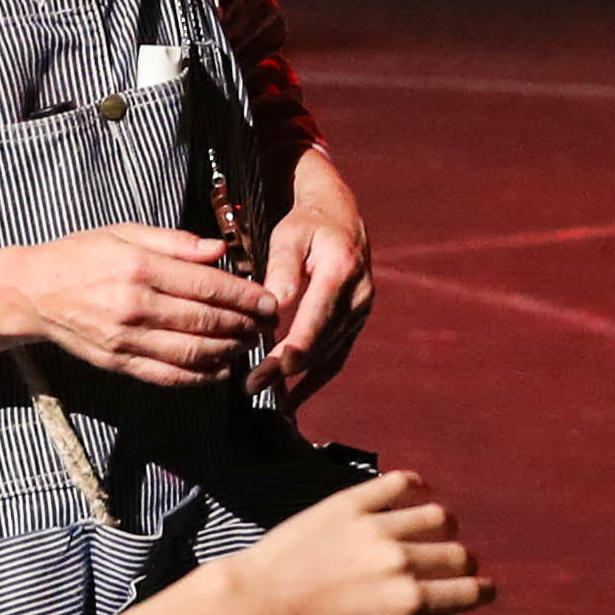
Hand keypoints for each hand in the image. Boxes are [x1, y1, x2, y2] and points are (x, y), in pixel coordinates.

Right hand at [0, 224, 271, 386]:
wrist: (32, 292)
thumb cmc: (81, 255)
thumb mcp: (124, 232)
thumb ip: (175, 242)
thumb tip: (220, 248)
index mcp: (140, 267)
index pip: (207, 286)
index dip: (245, 296)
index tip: (269, 301)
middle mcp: (135, 306)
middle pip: (205, 321)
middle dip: (245, 324)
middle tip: (266, 324)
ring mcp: (126, 339)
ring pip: (192, 352)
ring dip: (229, 351)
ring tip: (248, 344)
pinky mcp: (118, 363)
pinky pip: (168, 376)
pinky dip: (200, 377)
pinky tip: (221, 370)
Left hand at [225, 470, 491, 614]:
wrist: (259, 599)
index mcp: (409, 603)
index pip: (469, 593)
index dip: (483, 593)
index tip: (483, 591)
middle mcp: (402, 562)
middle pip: (459, 555)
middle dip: (464, 565)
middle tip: (453, 569)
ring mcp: (378, 527)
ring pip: (438, 516)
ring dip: (445, 528)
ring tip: (435, 533)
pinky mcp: (353, 502)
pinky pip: (399, 482)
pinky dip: (416, 485)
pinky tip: (418, 493)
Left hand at [262, 156, 374, 404]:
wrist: (340, 217)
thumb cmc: (307, 224)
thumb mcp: (289, 235)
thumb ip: (282, 267)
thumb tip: (276, 301)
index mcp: (342, 270)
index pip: (317, 318)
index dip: (294, 348)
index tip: (270, 370)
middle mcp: (359, 294)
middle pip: (322, 341)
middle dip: (287, 368)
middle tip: (253, 386)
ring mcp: (362, 310)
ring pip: (330, 353)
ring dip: (300, 378)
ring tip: (268, 397)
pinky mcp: (357, 321)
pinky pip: (338, 355)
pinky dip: (316, 378)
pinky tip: (294, 398)